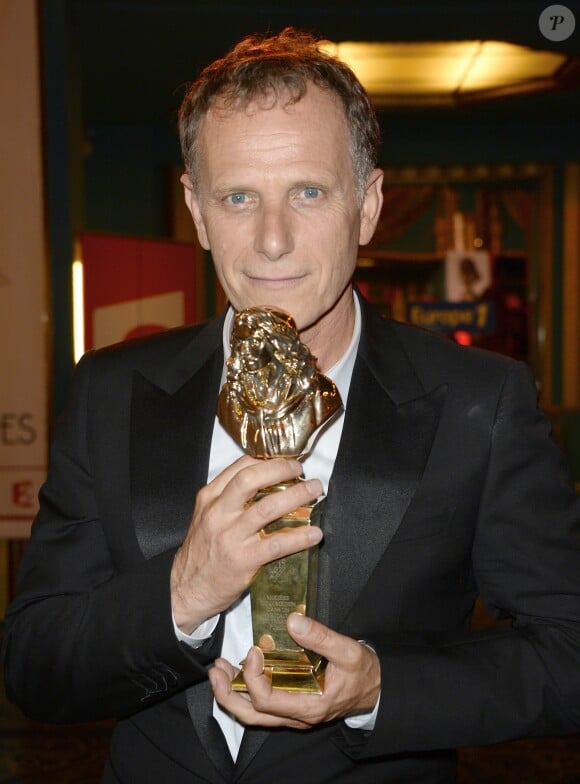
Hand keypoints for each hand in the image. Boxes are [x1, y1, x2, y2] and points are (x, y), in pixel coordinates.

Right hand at [171, 456, 322, 631]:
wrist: (185, 589)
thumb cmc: (202, 551)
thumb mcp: (206, 516)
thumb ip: (229, 498)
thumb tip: (267, 481)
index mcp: (209, 498)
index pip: (239, 467)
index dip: (266, 459)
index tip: (285, 460)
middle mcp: (218, 513)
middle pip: (251, 480)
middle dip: (280, 470)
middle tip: (300, 470)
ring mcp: (230, 537)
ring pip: (267, 508)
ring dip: (296, 497)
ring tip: (314, 492)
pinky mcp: (243, 560)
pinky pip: (277, 544)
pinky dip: (299, 537)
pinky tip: (314, 533)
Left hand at [209, 613, 380, 728]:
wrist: (375, 688)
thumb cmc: (363, 672)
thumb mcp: (348, 650)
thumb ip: (321, 636)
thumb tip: (293, 621)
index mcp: (310, 706)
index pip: (268, 701)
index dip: (254, 678)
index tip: (254, 651)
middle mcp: (297, 716)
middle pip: (252, 715)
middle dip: (228, 693)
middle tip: (217, 669)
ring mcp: (293, 714)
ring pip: (254, 715)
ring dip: (232, 694)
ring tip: (220, 671)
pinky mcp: (292, 706)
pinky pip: (262, 708)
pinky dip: (245, 692)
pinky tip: (239, 673)